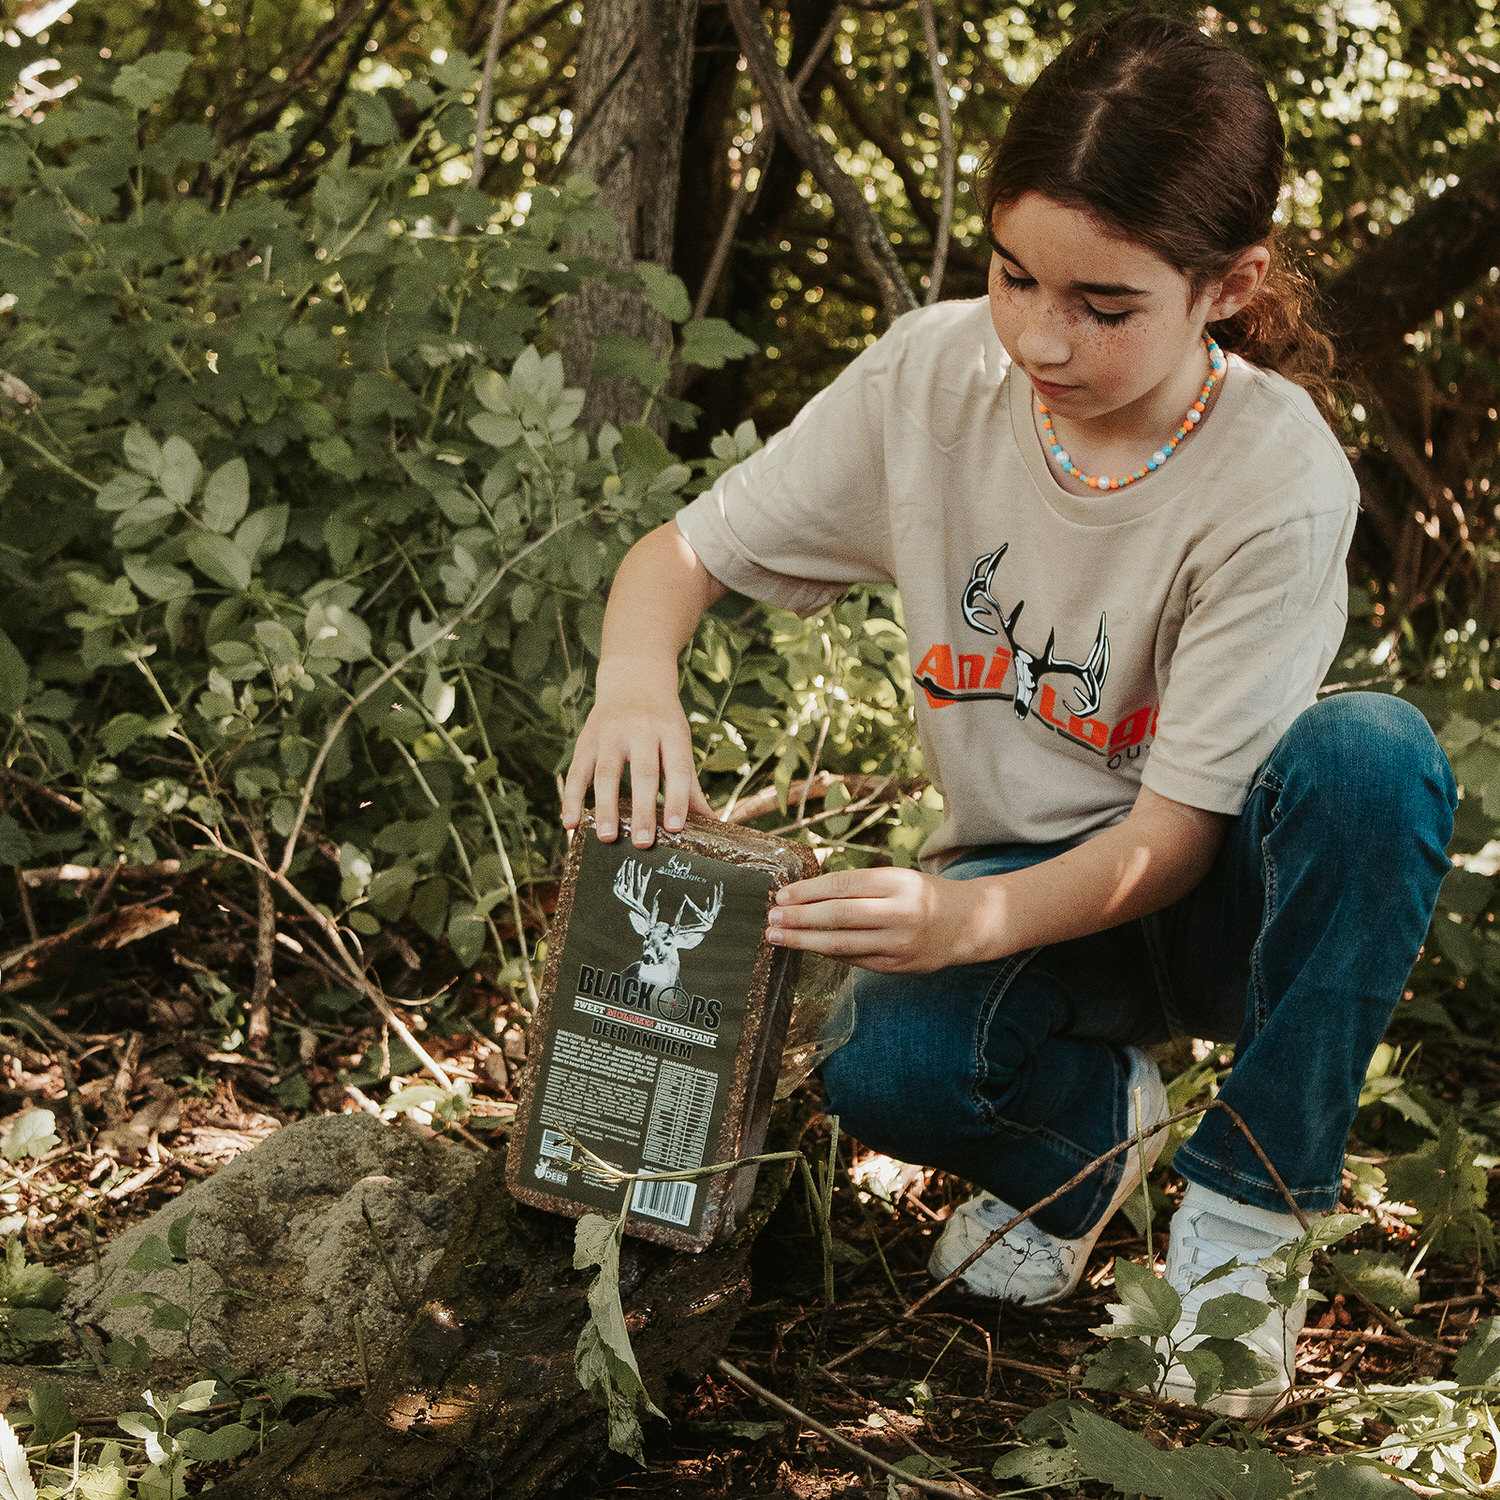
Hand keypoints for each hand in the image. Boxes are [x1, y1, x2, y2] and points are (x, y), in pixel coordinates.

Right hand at [560, 663, 712, 847]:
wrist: (634, 678)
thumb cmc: (663, 722)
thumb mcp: (681, 744)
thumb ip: (690, 786)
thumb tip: (714, 824)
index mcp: (672, 733)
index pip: (677, 768)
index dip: (677, 798)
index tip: (676, 828)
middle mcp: (641, 730)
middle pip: (642, 773)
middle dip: (642, 809)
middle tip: (643, 843)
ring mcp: (611, 734)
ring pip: (606, 773)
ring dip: (605, 808)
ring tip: (607, 838)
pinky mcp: (586, 739)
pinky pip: (577, 771)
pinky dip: (572, 798)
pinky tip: (570, 823)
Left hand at [765, 866, 991, 972]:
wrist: (968, 923)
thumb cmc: (923, 895)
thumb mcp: (897, 878)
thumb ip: (859, 886)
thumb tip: (806, 894)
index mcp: (898, 883)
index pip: (843, 885)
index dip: (808, 891)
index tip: (781, 895)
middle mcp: (900, 913)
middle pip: (838, 916)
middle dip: (799, 918)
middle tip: (771, 919)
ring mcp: (899, 943)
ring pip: (842, 944)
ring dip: (804, 941)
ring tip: (778, 937)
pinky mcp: (898, 966)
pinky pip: (854, 961)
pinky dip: (828, 953)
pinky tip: (809, 947)